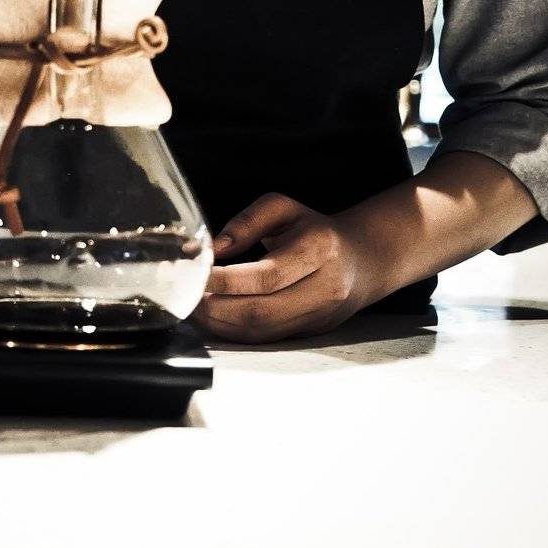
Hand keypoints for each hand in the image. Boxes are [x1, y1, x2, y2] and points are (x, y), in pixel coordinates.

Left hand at [194, 192, 373, 342]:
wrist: (361, 260)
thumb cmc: (314, 229)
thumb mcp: (283, 208)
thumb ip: (246, 222)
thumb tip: (212, 249)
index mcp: (319, 249)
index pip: (266, 275)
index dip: (226, 281)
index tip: (195, 274)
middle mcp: (324, 287)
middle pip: (262, 311)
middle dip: (216, 308)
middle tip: (186, 296)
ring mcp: (319, 316)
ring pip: (262, 331)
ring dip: (220, 323)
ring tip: (194, 307)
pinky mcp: (309, 332)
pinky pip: (266, 339)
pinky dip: (234, 331)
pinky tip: (214, 318)